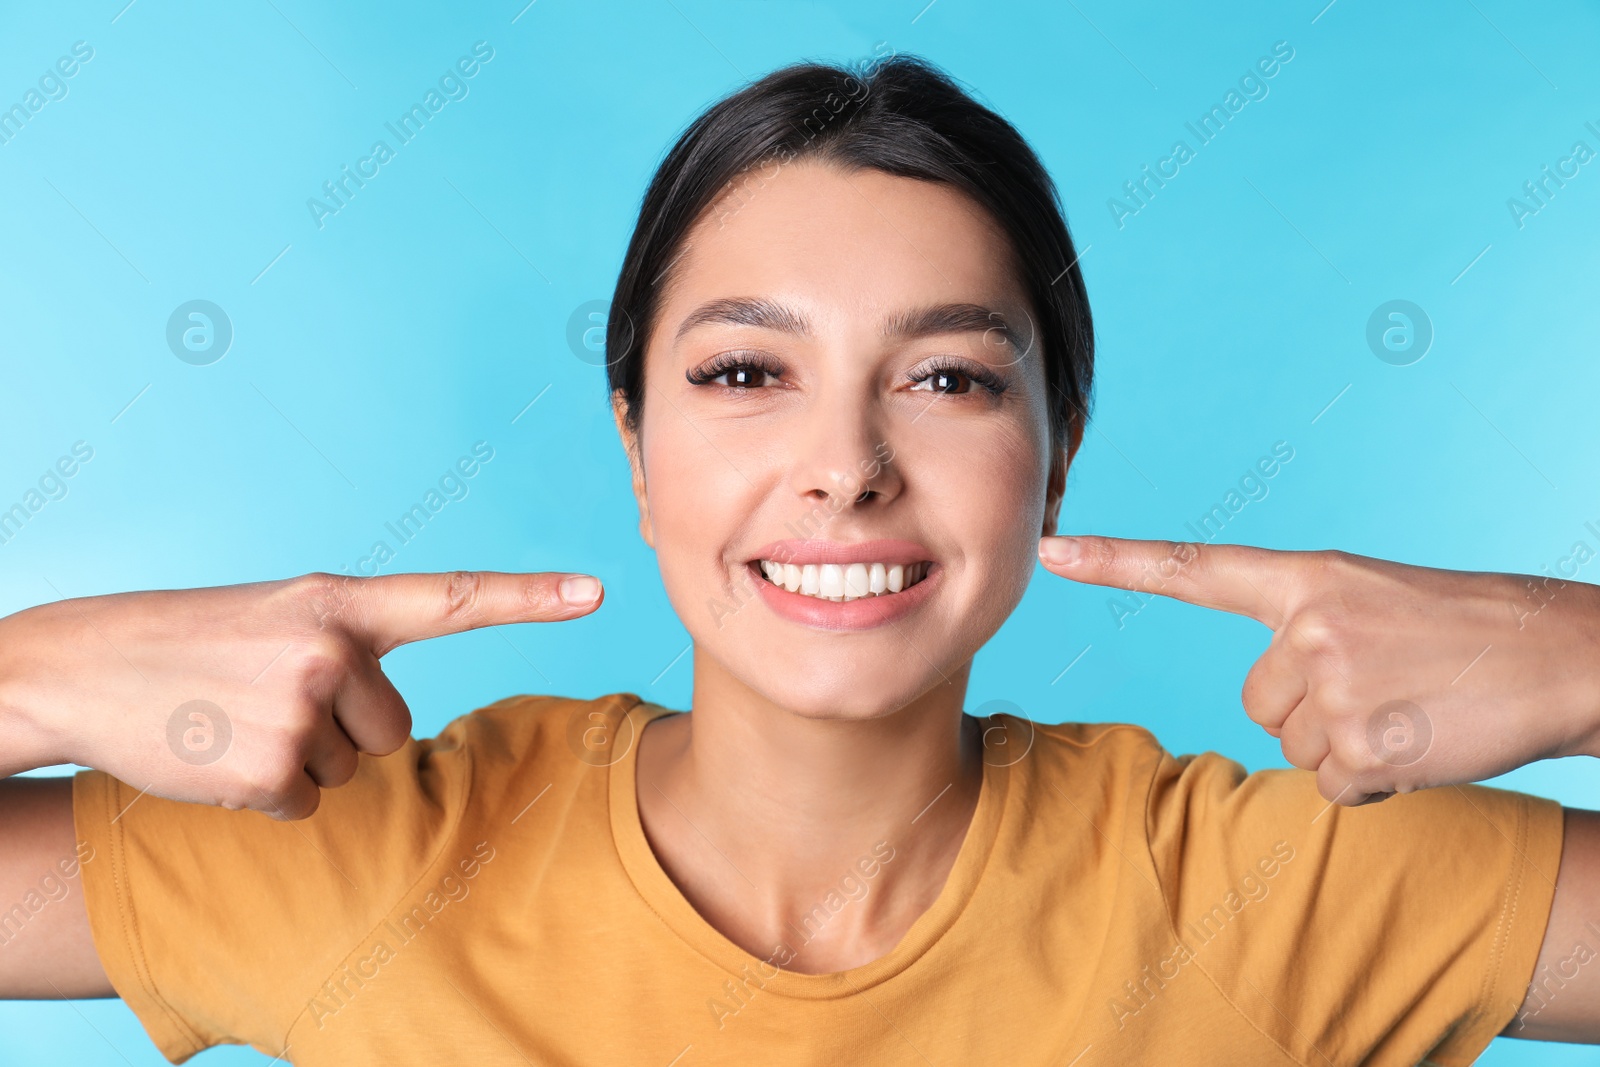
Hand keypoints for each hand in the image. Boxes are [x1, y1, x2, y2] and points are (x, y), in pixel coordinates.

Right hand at [0, 571, 602, 818]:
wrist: (81, 667)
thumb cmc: (191, 644)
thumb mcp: (279, 619)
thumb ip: (348, 647)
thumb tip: (389, 724)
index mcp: (340, 602)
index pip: (453, 598)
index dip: (530, 598)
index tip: (596, 591)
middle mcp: (332, 647)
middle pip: (393, 728)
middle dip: (340, 730)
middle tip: (267, 700)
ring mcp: (303, 706)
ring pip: (349, 767)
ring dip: (297, 757)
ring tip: (234, 717)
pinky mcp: (273, 766)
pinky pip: (306, 801)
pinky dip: (263, 791)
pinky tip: (219, 751)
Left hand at [1038, 535, 1599, 803]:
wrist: (1562, 654)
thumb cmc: (1465, 632)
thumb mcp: (1373, 604)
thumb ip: (1306, 633)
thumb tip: (1269, 702)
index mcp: (1307, 579)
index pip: (1193, 569)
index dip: (1117, 564)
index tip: (1051, 554)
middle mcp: (1308, 626)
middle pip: (1257, 702)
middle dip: (1312, 710)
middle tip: (1386, 687)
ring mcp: (1332, 684)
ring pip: (1293, 745)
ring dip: (1346, 746)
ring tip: (1410, 709)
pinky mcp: (1360, 744)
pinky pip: (1330, 786)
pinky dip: (1372, 782)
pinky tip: (1420, 743)